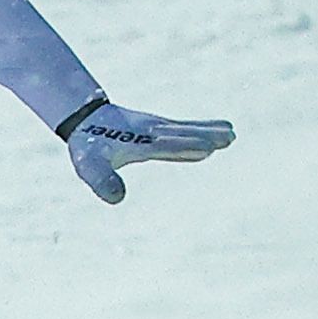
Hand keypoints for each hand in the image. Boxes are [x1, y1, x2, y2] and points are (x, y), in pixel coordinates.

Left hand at [63, 101, 234, 204]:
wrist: (86, 119)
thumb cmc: (88, 148)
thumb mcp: (89, 167)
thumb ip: (101, 181)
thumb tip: (117, 199)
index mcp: (139, 142)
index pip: (166, 145)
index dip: (185, 146)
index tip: (207, 146)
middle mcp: (152, 132)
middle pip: (183, 134)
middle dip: (204, 136)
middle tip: (228, 137)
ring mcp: (157, 128)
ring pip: (187, 130)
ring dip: (208, 132)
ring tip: (231, 133)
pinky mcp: (160, 128)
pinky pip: (184, 130)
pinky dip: (200, 131)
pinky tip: (215, 134)